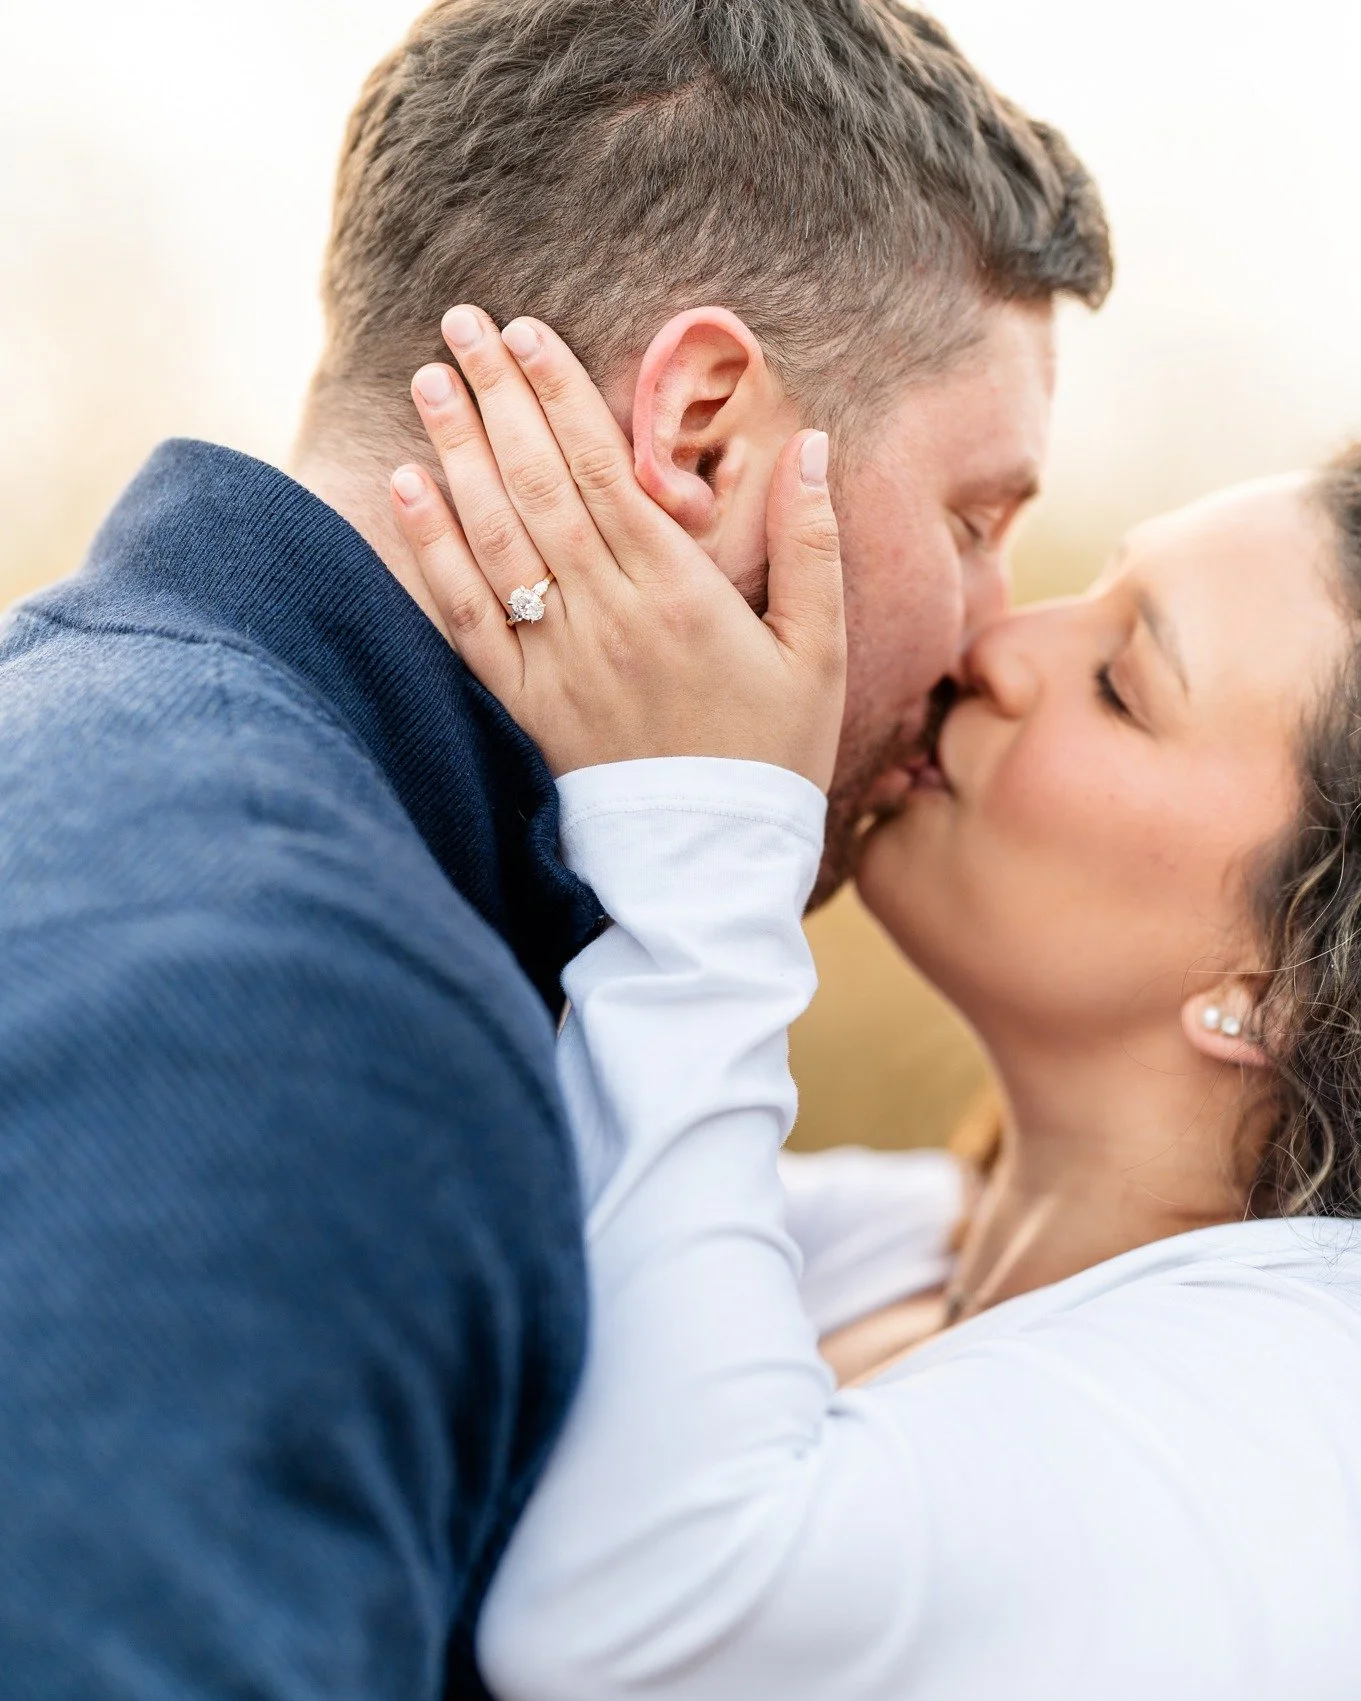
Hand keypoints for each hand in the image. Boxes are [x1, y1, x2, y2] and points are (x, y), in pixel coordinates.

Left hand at [388, 306, 846, 791]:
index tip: (526, 332)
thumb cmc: (774, 756)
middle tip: (461, 324)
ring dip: (457, 451)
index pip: (604, 469)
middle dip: (497, 396)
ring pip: (497, 535)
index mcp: (679, 594)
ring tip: (428, 380)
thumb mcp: (820, 652)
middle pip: (539, 483)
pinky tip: (406, 489)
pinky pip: (468, 616)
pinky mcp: (524, 704)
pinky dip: (432, 550)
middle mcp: (608, 616)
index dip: (560, 393)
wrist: (711, 867)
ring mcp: (558, 661)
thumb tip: (814, 447)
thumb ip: (814, 546)